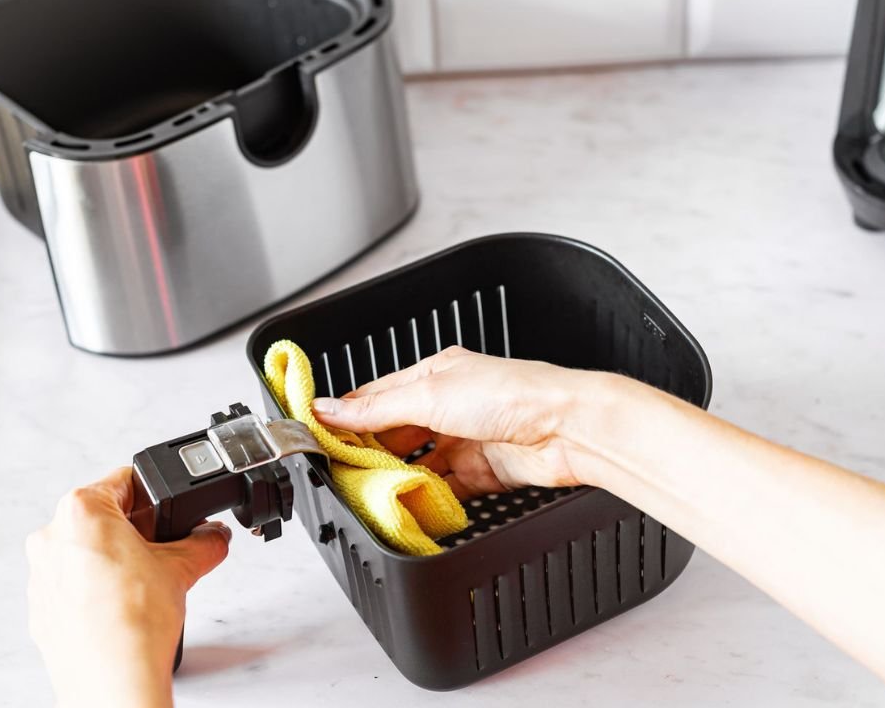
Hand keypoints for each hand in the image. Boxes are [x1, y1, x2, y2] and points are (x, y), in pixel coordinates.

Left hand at [26, 467, 231, 707]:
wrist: (113, 681)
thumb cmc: (133, 622)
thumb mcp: (183, 566)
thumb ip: (204, 541)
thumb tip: (214, 536)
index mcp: (80, 511)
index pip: (126, 481)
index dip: (159, 495)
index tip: (174, 511)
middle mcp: (52, 538)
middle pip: (105, 516)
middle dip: (142, 530)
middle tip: (172, 547)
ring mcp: (42, 575)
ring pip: (89, 551)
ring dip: (121, 559)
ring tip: (154, 580)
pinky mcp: (43, 608)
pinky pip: (76, 583)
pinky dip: (101, 587)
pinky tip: (131, 604)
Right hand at [312, 346, 623, 498]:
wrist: (567, 429)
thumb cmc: (512, 394)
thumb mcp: (431, 396)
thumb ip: (377, 409)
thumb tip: (328, 409)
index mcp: (434, 377)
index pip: (377, 397)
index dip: (346, 417)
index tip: (317, 438)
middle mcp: (449, 406)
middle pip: (395, 433)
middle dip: (368, 453)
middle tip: (339, 473)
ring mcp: (465, 440)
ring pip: (417, 464)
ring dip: (395, 479)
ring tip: (368, 495)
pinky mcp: (482, 473)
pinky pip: (444, 490)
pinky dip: (425, 500)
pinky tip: (406, 508)